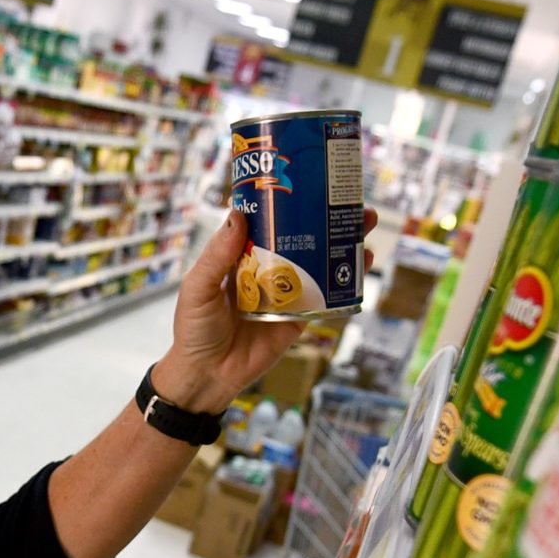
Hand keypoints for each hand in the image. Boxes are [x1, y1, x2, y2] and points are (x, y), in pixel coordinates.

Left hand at [154, 210, 380, 414]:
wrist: (208, 375)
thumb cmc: (194, 330)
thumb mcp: (198, 287)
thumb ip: (217, 255)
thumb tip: (238, 215)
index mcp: (241, 256)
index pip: (268, 222)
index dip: (288, 202)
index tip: (309, 182)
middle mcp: (267, 269)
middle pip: (301, 237)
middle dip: (327, 219)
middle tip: (351, 203)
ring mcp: (286, 293)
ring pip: (318, 263)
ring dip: (342, 245)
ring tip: (364, 228)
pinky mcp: (299, 317)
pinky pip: (324, 297)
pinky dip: (343, 283)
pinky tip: (359, 267)